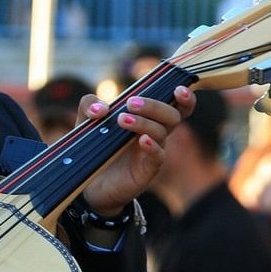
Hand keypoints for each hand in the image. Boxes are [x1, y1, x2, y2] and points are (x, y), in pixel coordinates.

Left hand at [79, 86, 194, 214]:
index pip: (174, 105)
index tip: (178, 88)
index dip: (184, 97)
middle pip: (172, 115)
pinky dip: (153, 146)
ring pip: (161, 132)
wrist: (89, 183)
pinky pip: (158, 156)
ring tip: (121, 120)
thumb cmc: (94, 147)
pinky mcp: (147, 170)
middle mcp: (154, 133)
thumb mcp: (86, 122)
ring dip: (144, 122)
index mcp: (147, 118)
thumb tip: (100, 108)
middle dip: (154, 106)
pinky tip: (142, 140)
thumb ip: (89, 105)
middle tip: (130, 103)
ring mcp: (152, 151)